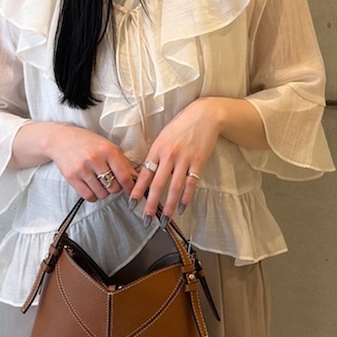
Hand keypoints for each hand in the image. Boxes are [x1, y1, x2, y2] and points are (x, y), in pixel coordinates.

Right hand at [46, 124, 138, 201]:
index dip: (130, 187)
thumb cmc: (88, 143)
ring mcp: (82, 169)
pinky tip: (92, 187)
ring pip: (102, 194)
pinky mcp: (72, 178)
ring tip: (99, 182)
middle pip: (114, 188)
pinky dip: (93, 196)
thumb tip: (137, 179)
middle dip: (115, 188)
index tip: (131, 191)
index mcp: (108, 150)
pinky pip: (89, 196)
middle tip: (110, 181)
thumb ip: (123, 163)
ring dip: (103, 192)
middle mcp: (95, 159)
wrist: (61, 139)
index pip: (125, 176)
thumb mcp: (108, 146)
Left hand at [130, 99, 221, 220]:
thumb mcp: (162, 138)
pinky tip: (181, 209)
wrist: (205, 115)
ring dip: (169, 206)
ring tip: (164, 220)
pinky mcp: (198, 162)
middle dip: (151, 204)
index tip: (131, 204)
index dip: (137, 190)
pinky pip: (191, 183)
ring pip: (174, 188)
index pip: (144, 174)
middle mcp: (169, 155)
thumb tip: (143, 174)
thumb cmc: (181, 126)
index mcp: (157, 149)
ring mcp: (184, 159)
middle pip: (157, 184)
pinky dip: (186, 198)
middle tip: (146, 220)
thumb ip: (154, 156)